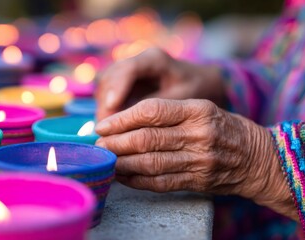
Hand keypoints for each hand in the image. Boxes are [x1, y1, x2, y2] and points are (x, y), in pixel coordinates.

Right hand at [95, 48, 225, 119]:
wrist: (200, 80)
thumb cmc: (195, 88)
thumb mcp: (181, 98)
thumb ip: (157, 107)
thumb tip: (131, 122)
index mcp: (155, 59)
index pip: (129, 69)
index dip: (118, 87)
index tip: (112, 107)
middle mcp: (138, 60)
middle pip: (111, 77)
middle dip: (106, 103)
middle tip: (106, 127)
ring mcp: (129, 69)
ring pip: (105, 85)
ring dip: (104, 107)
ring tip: (108, 130)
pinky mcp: (125, 80)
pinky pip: (109, 92)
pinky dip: (108, 108)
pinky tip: (112, 126)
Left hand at [95, 98, 296, 219]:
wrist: (259, 158)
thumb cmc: (227, 129)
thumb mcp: (204, 109)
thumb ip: (170, 113)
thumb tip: (128, 121)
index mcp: (199, 110)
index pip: (152, 111)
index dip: (122, 118)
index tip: (103, 124)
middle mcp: (199, 135)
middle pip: (146, 139)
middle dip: (115, 142)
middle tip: (98, 143)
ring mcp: (199, 161)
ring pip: (150, 163)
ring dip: (122, 163)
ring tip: (105, 160)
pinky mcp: (198, 181)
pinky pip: (161, 183)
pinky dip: (137, 181)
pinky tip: (123, 176)